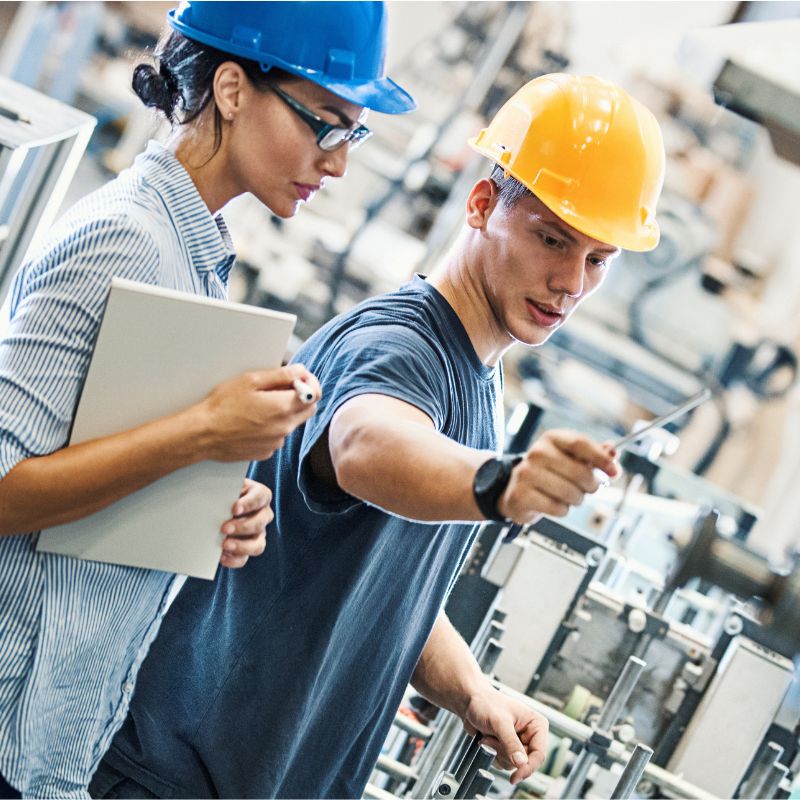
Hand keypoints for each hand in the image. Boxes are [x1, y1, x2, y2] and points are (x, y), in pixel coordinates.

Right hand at [195, 364, 321, 461]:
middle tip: (280, 387)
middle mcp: (285, 428)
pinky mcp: (266, 452)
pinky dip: (272, 426)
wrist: (203, 434)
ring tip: (259, 404)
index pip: (315, 394)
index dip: (309, 383)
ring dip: (284, 412)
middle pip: (308, 410)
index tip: (299, 377)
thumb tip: (300, 371)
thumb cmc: (222, 405)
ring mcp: (276, 442)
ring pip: (292, 423)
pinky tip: (252, 420)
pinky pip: (277, 436)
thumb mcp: (250, 380)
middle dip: (300, 397)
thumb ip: (281, 375)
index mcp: (284, 407)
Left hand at [218, 479, 271, 567]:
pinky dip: (233, 559)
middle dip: (242, 527)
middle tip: (224, 528)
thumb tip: (214, 497)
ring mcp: (258, 534)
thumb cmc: (222, 492)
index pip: (260, 498)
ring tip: (224, 545)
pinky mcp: (248, 548)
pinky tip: (220, 555)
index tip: (234, 509)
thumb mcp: (224, 486)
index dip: (248, 504)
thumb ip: (223, 489)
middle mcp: (263, 515)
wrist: (216, 505)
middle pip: (260, 523)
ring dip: (241, 546)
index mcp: (260, 495)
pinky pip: (244, 558)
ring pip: (258, 545)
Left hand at [461, 685, 548, 784]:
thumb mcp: (499, 722)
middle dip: (505, 753)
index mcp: (536, 724)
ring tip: (488, 735)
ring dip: (497, 752)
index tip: (515, 777)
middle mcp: (530, 735)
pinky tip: (486, 739)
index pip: (539, 754)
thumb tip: (522, 763)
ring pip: (513, 764)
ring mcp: (518, 743)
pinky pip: (503, 762)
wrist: (470, 701)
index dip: (528, 767)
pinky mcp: (507, 748)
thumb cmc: (486, 703)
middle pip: (525, 762)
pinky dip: (492, 753)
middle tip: (492, 739)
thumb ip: (510, 743)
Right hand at [497, 430, 618, 523]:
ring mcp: (527, 473)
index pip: (580, 443)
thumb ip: (596, 455)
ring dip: (577, 499)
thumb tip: (614, 454)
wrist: (517, 488)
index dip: (601, 458)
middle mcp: (537, 452)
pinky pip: (557, 508)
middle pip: (580, 472)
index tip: (614, 471)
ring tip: (568, 495)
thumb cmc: (550, 473)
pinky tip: (553, 503)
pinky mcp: (521, 495)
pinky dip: (562, 510)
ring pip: (571, 493)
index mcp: (552, 438)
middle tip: (589, 488)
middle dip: (591, 486)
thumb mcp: (572, 458)